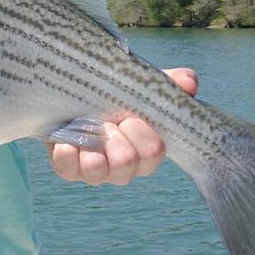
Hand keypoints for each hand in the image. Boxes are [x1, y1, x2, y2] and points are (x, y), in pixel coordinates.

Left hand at [45, 67, 197, 185]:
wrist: (76, 91)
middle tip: (110, 123)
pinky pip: (66, 170)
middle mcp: (121, 164)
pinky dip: (67, 155)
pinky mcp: (67, 166)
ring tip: (87, 131)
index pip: (153, 154)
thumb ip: (168, 81)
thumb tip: (189, 82)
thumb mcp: (141, 83)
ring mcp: (94, 169)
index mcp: (144, 147)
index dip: (143, 138)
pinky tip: (65, 142)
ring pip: (97, 173)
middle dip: (118, 144)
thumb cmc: (115, 93)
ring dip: (93, 151)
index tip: (131, 118)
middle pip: (127, 166)